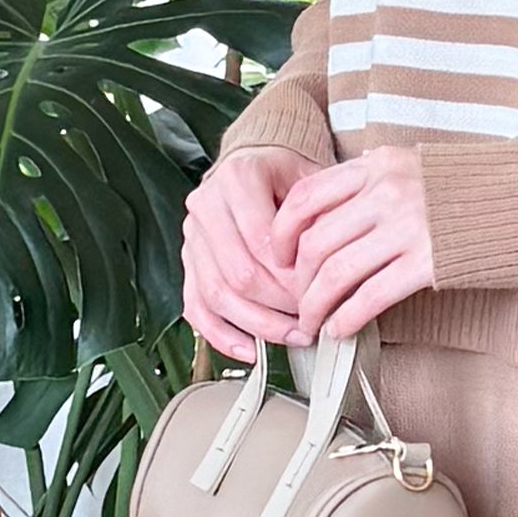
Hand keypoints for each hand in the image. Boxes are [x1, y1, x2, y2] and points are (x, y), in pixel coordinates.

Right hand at [183, 147, 308, 358]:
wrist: (256, 166)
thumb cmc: (287, 177)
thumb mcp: (311, 180)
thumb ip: (318, 215)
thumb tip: (329, 268)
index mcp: (237, 178)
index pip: (262, 241)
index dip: (292, 275)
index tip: (319, 291)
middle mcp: (206, 205)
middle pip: (238, 273)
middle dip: (279, 305)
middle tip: (312, 319)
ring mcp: (192, 237)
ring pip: (217, 296)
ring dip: (258, 325)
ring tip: (293, 337)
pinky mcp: (187, 264)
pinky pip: (196, 308)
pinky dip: (222, 336)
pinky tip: (251, 350)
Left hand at [266, 147, 435, 341]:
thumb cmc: (468, 187)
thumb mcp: (409, 165)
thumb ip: (369, 181)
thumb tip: (327, 207)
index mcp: (377, 166)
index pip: (307, 197)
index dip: (282, 232)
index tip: (277, 255)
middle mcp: (386, 193)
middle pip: (317, 242)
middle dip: (297, 280)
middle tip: (295, 300)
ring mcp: (406, 228)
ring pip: (336, 272)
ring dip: (316, 304)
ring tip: (313, 322)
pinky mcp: (426, 263)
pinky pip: (370, 296)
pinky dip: (347, 317)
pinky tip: (340, 329)